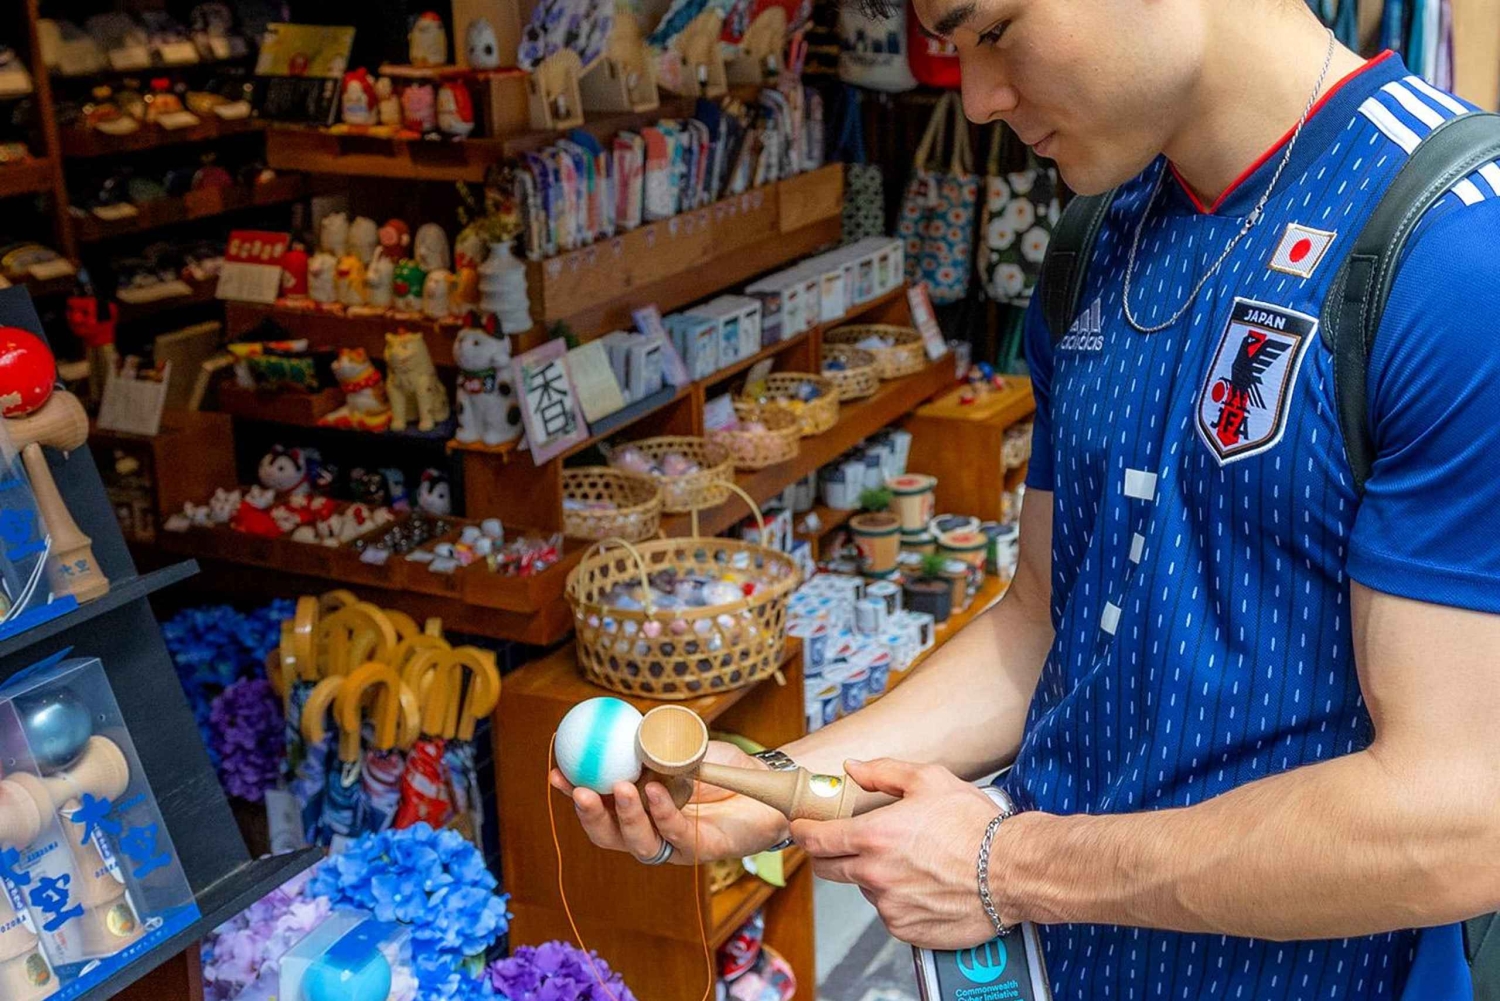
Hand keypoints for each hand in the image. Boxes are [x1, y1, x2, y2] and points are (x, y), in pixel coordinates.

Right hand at [549, 740, 788, 864]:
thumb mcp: (687, 747)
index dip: (576, 794)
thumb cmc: (725, 767)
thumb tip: (625, 723)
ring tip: (622, 787)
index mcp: (643, 808)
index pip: (603, 806)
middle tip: (582, 790)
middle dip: (591, 815)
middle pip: (610, 834)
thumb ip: (659, 743)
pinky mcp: (702, 849)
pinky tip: (656, 791)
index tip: (557, 773)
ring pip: (640, 842)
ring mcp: (677, 843)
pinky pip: (676, 834)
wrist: (768, 781)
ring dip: (627, 815)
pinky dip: (662, 812)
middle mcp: (654, 829)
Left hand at [792, 759, 1001, 949]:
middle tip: (848, 842)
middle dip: (829, 854)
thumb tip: (852, 768)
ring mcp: (890, 906)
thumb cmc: (975, 825)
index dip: (802, 832)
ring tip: (911, 861)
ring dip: (873, 875)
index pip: (815, 840)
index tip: (801, 828)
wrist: (1013, 871)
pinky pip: (890, 912)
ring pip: (864, 889)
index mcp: (874, 836)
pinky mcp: (907, 929)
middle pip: (828, 869)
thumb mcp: (930, 780)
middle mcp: (875, 875)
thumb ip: (883, 772)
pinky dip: (898, 898)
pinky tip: (924, 883)